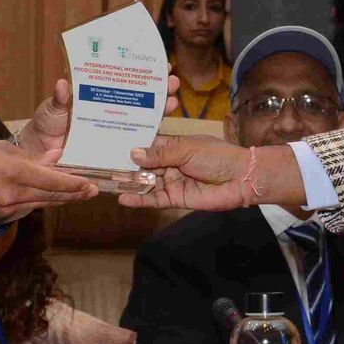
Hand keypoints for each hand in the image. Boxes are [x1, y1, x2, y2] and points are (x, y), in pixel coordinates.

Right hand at [0, 139, 96, 219]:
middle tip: (93, 191)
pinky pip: (28, 206)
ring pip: (41, 203)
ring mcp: (6, 206)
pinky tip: (55, 197)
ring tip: (81, 194)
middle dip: (74, 193)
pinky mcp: (1, 214)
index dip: (71, 183)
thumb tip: (56, 157)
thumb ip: (30, 156)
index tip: (88, 183)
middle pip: (50, 195)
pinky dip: (42, 201)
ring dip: (62, 199)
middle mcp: (11, 192)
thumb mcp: (1, 149)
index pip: (49, 179)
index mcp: (11, 171)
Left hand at [20, 74, 182, 158]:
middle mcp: (110, 111)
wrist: (40, 153)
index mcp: (98, 96)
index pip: (125, 82)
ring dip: (159, 111)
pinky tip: (160, 135)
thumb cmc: (46, 125)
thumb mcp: (52, 108)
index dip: (143, 74)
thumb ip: (59, 99)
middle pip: (140, 99)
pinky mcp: (113, 150)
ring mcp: (113, 131)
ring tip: (173, 102)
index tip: (160, 65)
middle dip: (159, 90)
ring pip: (142, 120)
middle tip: (172, 82)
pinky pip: (133, 145)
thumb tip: (62, 84)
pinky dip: (147, 141)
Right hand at [119, 138, 307, 210]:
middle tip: (101, 166)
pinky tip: (124, 199)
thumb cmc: (217, 156)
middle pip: (143, 165)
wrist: (242, 178)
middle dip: (125, 166)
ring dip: (129, 183)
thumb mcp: (186, 149)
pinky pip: (155, 199)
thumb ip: (159, 153)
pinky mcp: (176, 198)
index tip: (109, 143)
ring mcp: (172, 181)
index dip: (131, 144)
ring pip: (146, 183)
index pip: (147, 144)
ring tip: (109, 183)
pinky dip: (140, 200)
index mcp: (173, 145)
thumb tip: (133, 153)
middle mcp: (169, 163)